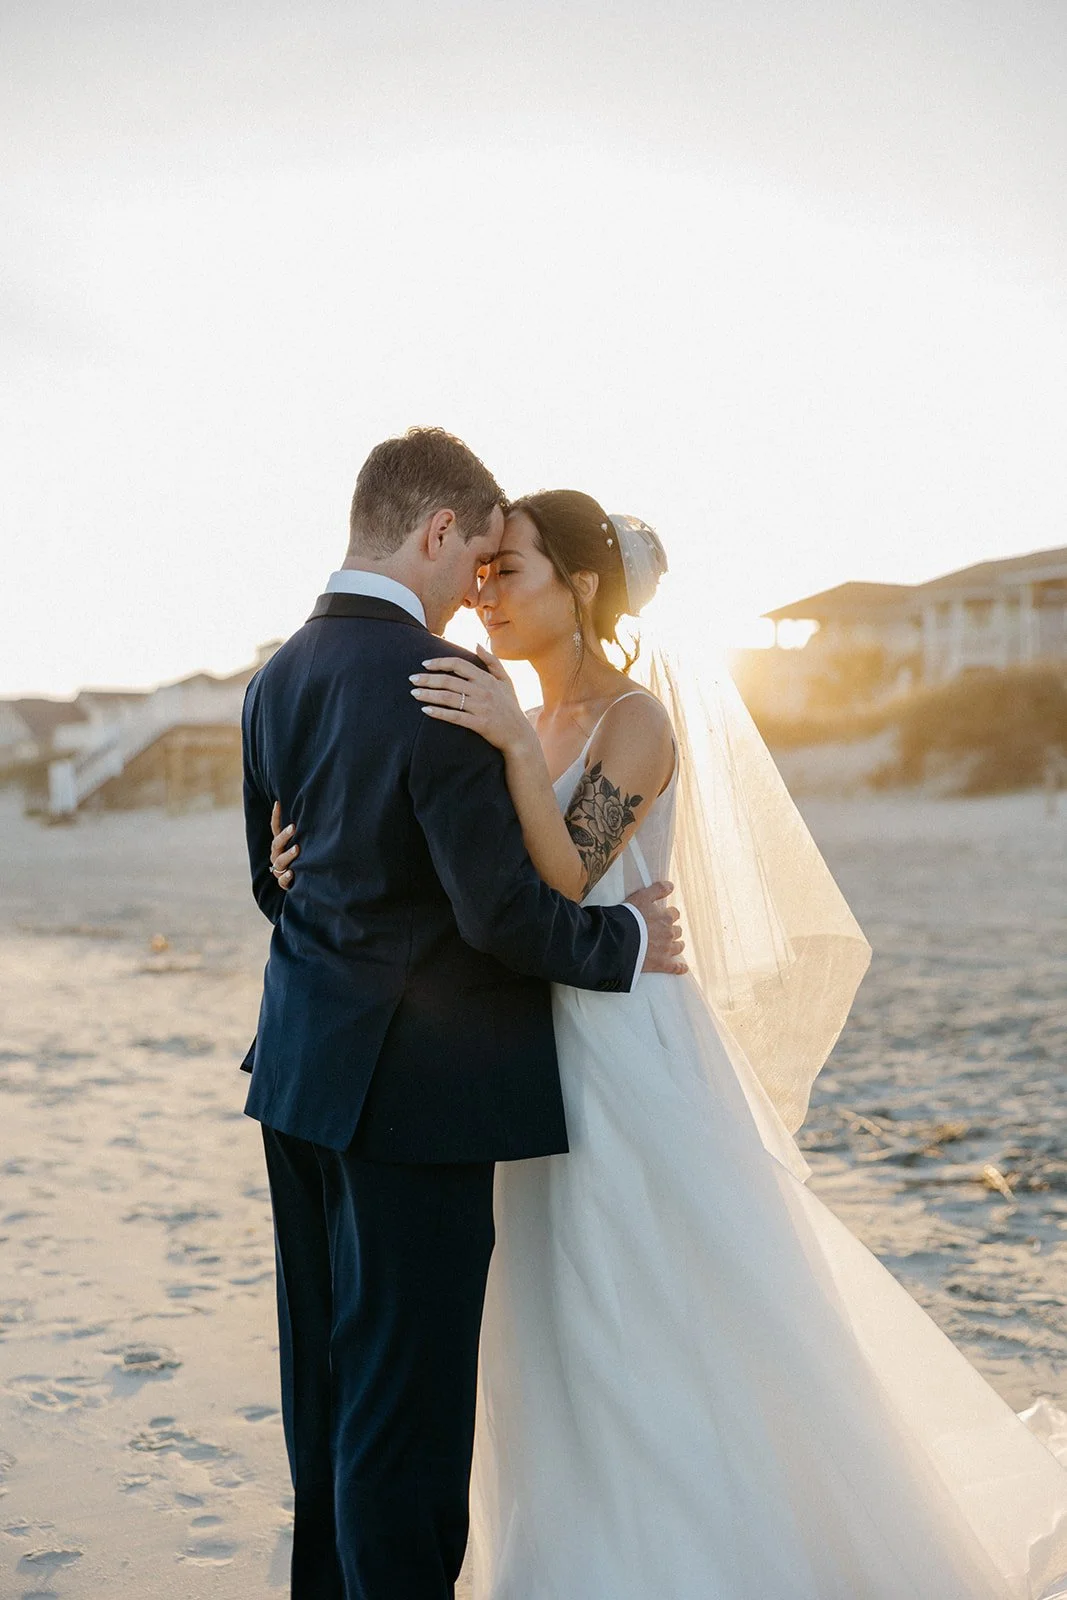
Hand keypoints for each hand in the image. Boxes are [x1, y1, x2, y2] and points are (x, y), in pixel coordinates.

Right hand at [270, 800, 298, 888]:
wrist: (304, 881)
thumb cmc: (305, 856)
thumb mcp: (305, 842)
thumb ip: (306, 831)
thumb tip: (317, 809)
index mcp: (280, 844)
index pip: (275, 828)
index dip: (275, 816)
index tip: (278, 803)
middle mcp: (277, 855)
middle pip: (276, 844)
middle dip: (284, 836)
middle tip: (293, 827)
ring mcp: (280, 869)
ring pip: (279, 862)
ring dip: (288, 855)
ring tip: (297, 849)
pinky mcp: (284, 882)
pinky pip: (282, 880)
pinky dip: (286, 877)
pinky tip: (292, 873)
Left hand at [409, 647, 536, 756]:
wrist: (519, 735)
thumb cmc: (511, 707)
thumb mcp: (506, 681)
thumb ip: (492, 662)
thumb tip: (477, 644)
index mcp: (487, 679)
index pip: (459, 664)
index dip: (440, 662)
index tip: (425, 664)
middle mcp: (482, 691)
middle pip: (449, 681)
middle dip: (428, 679)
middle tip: (412, 679)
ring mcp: (480, 707)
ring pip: (448, 698)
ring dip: (429, 694)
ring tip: (414, 693)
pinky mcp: (478, 723)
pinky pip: (454, 716)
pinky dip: (439, 713)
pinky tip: (426, 710)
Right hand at [627, 881, 686, 975]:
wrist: (619, 940)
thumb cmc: (628, 917)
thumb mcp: (641, 897)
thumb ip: (657, 889)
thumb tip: (671, 885)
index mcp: (665, 917)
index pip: (674, 914)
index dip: (669, 914)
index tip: (664, 916)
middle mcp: (669, 933)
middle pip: (677, 930)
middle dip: (672, 930)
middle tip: (665, 931)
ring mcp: (666, 950)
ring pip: (678, 947)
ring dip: (677, 945)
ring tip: (676, 945)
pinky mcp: (661, 964)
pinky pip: (675, 967)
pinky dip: (680, 968)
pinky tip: (683, 968)